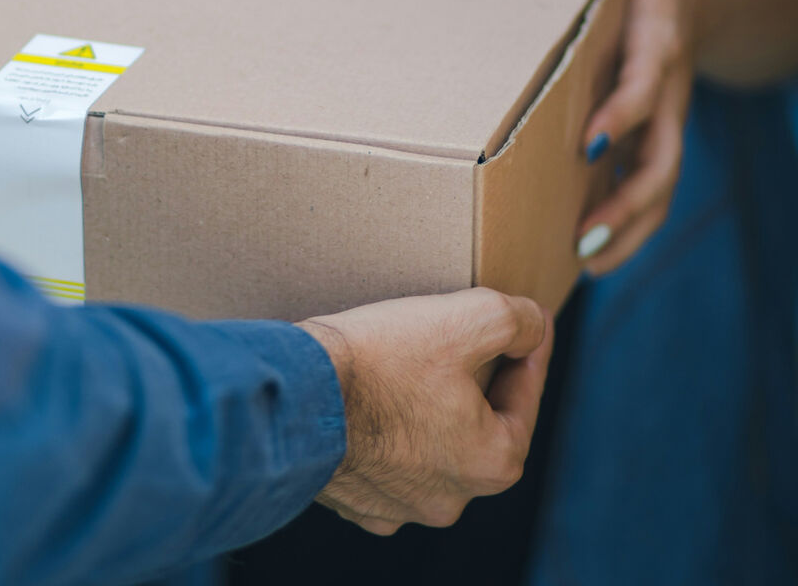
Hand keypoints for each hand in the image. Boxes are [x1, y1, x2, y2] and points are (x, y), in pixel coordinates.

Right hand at [298, 288, 551, 534]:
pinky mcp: (353, 501)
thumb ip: (518, 320)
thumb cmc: (379, 360)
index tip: (525, 322)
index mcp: (492, 461)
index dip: (527, 349)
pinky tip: (370, 404)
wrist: (292, 395)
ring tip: (409, 367)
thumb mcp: (468, 317)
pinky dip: (382, 435)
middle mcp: (451, 498)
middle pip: (477, 425)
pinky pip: (381, 463)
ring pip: (429, 447)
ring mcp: (398, 507)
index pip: (525, 394)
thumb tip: (532, 325)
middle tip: (460, 340)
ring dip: (426, 412)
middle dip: (475, 383)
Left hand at [550, 0, 711, 274]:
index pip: (645, 86)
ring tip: (586, 263)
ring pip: (657, 186)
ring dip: (628, 228)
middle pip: (661, 159)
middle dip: (628, 201)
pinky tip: (586, 256)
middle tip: (585, 236)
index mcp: (658, 45)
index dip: (624, 114)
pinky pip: (644, 189)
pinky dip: (625, 225)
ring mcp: (661, 122)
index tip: (589, 142)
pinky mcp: (649, 138)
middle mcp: (665, 92)